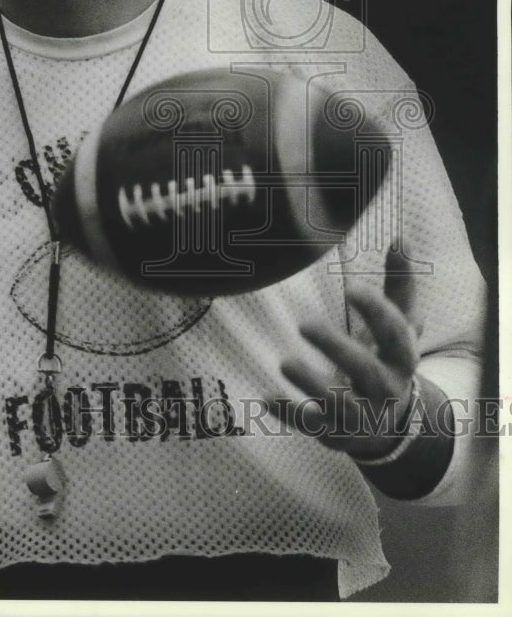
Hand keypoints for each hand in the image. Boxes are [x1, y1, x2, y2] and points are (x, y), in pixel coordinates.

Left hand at [270, 246, 422, 458]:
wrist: (389, 421)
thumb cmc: (387, 356)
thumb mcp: (400, 323)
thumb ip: (399, 283)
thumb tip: (401, 237)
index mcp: (404, 357)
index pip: (397, 335)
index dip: (377, 312)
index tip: (352, 288)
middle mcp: (388, 389)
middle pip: (368, 371)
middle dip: (337, 348)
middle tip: (304, 323)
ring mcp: (362, 416)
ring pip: (340, 405)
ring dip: (312, 383)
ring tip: (284, 361)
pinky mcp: (336, 433)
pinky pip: (314, 427)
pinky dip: (291, 415)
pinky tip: (267, 397)